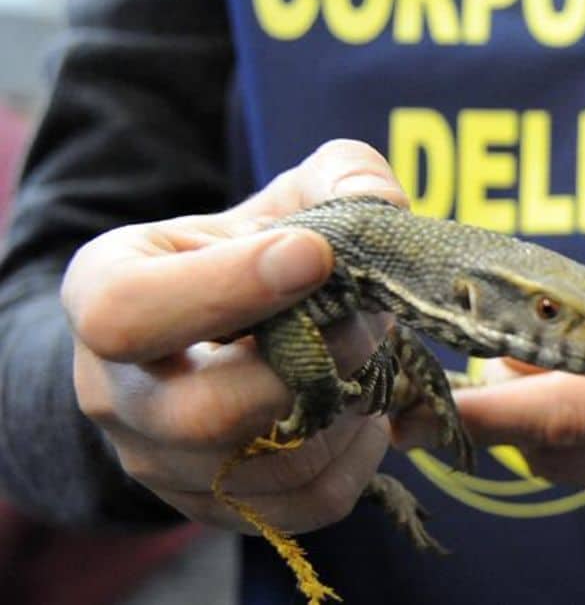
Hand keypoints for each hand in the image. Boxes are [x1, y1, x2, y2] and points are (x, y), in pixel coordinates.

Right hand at [64, 140, 431, 533]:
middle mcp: (115, 393)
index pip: (131, 312)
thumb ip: (339, 176)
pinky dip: (359, 454)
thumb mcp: (282, 197)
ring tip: (371, 355)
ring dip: (349, 407)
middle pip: (205, 414)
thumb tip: (382, 205)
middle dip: (314, 364)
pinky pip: (307, 502)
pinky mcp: (218, 506)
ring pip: (270, 464)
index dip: (229, 287)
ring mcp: (161, 463)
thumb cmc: (248, 253)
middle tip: (372, 319)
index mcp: (104, 293)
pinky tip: (364, 405)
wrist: (219, 332)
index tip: (314, 254)